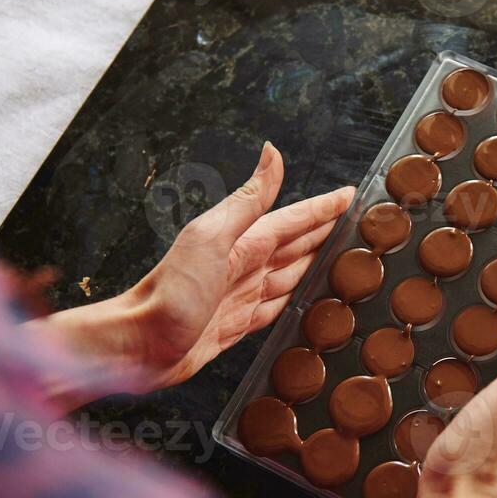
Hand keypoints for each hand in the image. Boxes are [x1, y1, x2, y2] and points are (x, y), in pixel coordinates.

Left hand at [31, 142, 352, 399]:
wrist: (137, 345)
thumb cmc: (170, 292)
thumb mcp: (211, 237)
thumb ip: (247, 200)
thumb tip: (272, 151)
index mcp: (244, 242)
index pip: (294, 219)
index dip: (323, 208)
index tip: (352, 196)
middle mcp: (245, 266)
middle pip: (297, 246)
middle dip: (326, 233)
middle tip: (359, 228)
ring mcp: (241, 296)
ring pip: (291, 277)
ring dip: (316, 266)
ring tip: (342, 261)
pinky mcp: (236, 325)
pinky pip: (277, 309)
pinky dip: (296, 302)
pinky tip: (306, 301)